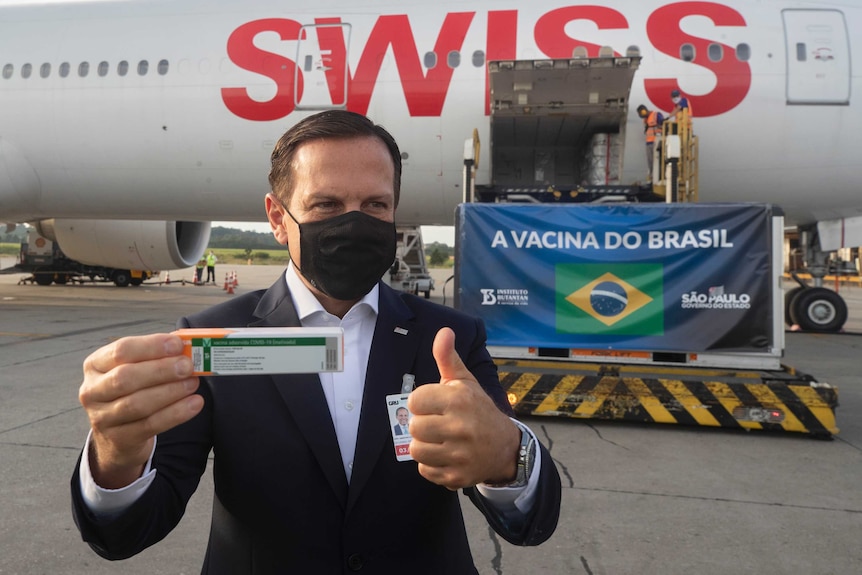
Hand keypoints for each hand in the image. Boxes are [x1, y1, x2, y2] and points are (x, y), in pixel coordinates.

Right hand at [79, 334, 203, 488]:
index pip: (121, 350)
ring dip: (170, 391)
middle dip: (161, 370)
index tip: (178, 344)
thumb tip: (186, 344)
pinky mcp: (120, 439)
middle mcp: (93, 391)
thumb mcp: (135, 369)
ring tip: (193, 383)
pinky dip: (176, 413)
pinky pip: (150, 425)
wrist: (117, 436)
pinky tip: (195, 403)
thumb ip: (156, 355)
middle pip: (125, 377)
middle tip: (188, 366)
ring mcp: (102, 418)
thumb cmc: (131, 391)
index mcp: (95, 365)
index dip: (151, 346)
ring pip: (137, 404)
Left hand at [407, 327, 519, 489]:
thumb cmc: (478, 409)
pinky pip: (425, 470)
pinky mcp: (456, 477)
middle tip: (439, 423)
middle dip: (423, 424)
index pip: (414, 400)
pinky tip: (446, 455)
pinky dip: (432, 464)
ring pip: (416, 450)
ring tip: (440, 440)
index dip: (422, 402)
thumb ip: (448, 358)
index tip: (435, 404)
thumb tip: (444, 331)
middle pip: (413, 427)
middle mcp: (460, 427)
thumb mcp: (465, 382)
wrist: (506, 447)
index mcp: (459, 400)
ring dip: (425, 445)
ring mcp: (459, 455)